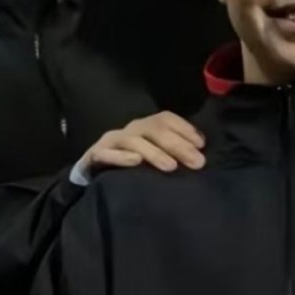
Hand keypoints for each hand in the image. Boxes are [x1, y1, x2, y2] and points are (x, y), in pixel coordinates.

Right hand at [77, 112, 205, 177]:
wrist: (93, 176)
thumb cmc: (131, 168)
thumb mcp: (154, 157)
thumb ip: (173, 153)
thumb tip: (200, 154)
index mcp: (145, 127)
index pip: (165, 118)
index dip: (184, 128)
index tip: (201, 144)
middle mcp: (130, 129)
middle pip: (154, 129)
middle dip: (177, 144)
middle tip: (196, 162)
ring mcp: (112, 140)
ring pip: (134, 140)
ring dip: (154, 152)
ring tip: (171, 166)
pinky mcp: (95, 154)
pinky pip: (107, 154)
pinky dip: (122, 157)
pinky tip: (136, 162)